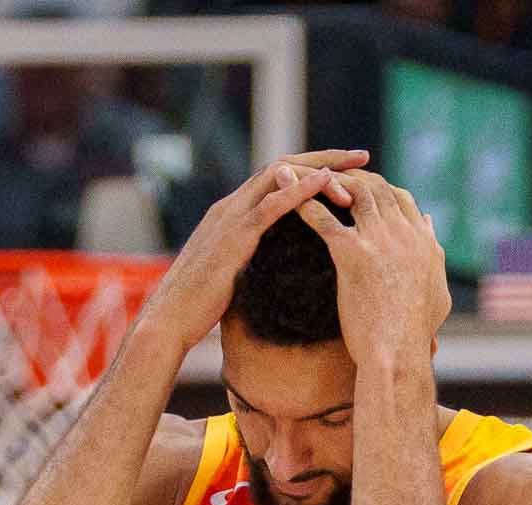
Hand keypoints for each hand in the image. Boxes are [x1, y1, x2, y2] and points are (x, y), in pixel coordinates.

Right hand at [137, 150, 369, 354]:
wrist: (169, 320)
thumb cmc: (197, 306)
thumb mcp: (230, 274)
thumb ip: (249, 260)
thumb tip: (273, 267)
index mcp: (232, 214)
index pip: (277, 178)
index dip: (312, 170)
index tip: (346, 170)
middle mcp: (231, 207)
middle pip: (284, 166)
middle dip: (324, 158)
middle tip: (362, 156)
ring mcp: (231, 218)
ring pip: (281, 176)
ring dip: (320, 170)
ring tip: (355, 169)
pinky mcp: (234, 236)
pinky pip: (272, 204)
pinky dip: (301, 189)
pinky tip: (327, 181)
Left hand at [292, 169, 451, 364]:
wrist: (397, 355)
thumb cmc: (414, 333)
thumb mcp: (437, 289)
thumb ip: (433, 253)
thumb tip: (430, 227)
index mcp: (422, 241)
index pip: (400, 198)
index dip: (376, 188)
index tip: (355, 189)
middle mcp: (404, 233)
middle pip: (376, 187)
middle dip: (348, 177)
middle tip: (321, 177)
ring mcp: (380, 240)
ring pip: (352, 192)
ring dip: (323, 180)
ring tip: (301, 178)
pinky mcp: (354, 254)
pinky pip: (324, 219)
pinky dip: (303, 202)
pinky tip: (282, 197)